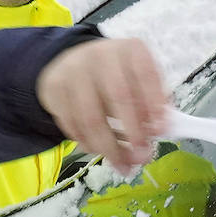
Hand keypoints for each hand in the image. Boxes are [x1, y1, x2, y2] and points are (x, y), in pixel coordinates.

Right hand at [36, 38, 168, 174]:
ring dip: (109, 148)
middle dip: (133, 132)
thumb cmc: (116, 75)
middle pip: (118, 96)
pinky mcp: (55, 90)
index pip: (145, 73)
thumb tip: (160, 130)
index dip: (154, 102)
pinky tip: (100, 152)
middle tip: (143, 156)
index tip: (160, 130)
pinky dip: (87, 144)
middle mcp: (101, 55)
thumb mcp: (138, 78)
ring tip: (123, 166)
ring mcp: (74, 71)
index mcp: (130, 50)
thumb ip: (152, 101)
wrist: (73, 61)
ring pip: (91, 118)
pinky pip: (72, 125)